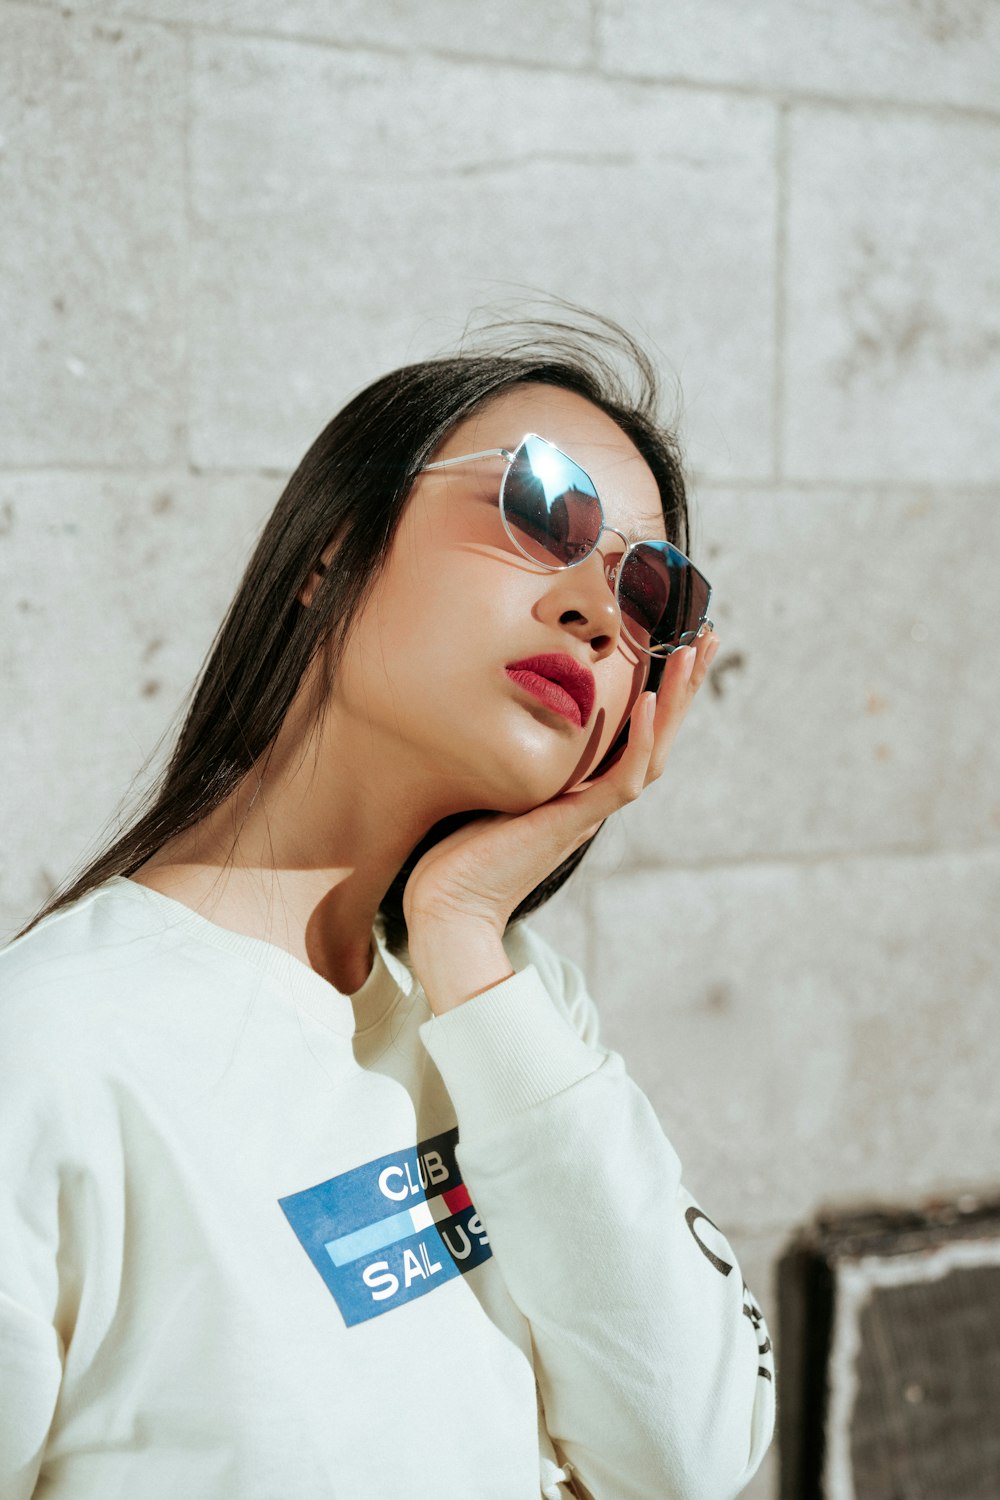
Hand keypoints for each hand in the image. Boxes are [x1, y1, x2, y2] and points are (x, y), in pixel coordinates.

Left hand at [404, 627, 720, 1011]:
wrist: (450, 906)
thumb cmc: (459, 852)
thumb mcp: (490, 782)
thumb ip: (509, 751)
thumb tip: (494, 706)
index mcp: (581, 787)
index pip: (634, 731)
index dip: (658, 690)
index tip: (674, 644)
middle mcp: (595, 797)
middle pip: (659, 735)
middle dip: (684, 685)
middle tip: (707, 636)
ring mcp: (591, 811)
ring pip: (655, 752)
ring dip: (676, 702)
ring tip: (692, 655)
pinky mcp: (577, 822)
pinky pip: (623, 780)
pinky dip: (640, 741)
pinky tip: (650, 703)